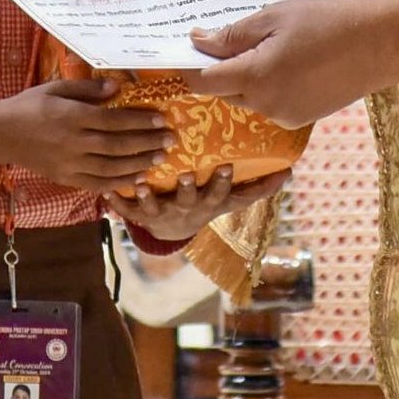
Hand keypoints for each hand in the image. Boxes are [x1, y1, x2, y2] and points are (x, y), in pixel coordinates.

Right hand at [0, 79, 172, 191]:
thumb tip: (117, 86)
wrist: (0, 134)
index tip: (162, 119)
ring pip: (111, 168)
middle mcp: (74, 142)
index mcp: (72, 117)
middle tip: (170, 140)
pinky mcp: (65, 178)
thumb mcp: (55, 88)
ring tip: (160, 158)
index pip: (114, 120)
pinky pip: (97, 184)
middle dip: (147, 143)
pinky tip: (136, 179)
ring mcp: (70, 164)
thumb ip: (87, 89)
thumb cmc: (29, 106)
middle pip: (118, 145)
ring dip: (139, 164)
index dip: (140, 121)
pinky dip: (119, 183)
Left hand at [103, 166, 290, 242]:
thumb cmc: (205, 204)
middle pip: (189, 200)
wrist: (172, 233)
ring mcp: (163, 213)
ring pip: (155, 206)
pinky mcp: (141, 215)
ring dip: (149, 195)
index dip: (223, 183)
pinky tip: (108, 193)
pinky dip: (118, 202)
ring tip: (141, 181)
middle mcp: (187, 209)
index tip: (225, 166)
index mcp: (210, 203)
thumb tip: (290, 172)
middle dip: (188, 189)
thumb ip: (258, 187)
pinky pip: (127, 210)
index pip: (222, 195)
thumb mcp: (232, 201)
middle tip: (185, 175)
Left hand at [187, 0, 398, 128]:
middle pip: (222, 91)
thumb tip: (196, 42)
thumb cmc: (325, 23)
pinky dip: (266, 87)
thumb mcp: (273, 18)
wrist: (378, 45)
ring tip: (263, 47)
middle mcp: (265, 104)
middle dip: (217, 69)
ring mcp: (284, 116)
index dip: (187, 67)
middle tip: (221, 40)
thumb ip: (232, 35)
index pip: (202, 81)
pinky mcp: (300, 119)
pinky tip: (285, 63)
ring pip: (245, 98)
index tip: (181, 51)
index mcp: (255, 77)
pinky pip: (268, 104)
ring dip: (244, 78)